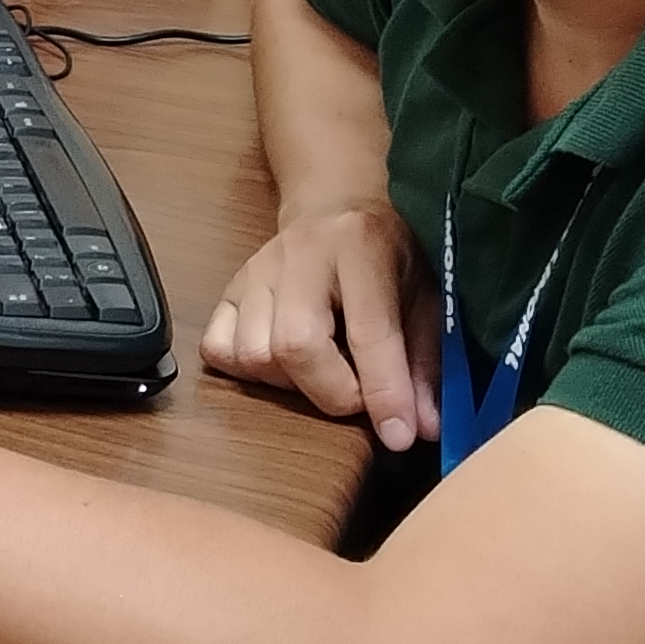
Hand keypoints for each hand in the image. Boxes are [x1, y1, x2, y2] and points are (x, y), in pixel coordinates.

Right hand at [202, 196, 436, 449]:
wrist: (332, 207)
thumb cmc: (385, 257)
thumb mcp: (425, 297)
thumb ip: (425, 363)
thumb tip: (422, 428)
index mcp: (361, 247)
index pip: (369, 330)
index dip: (384, 392)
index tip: (398, 436)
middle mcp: (301, 255)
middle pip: (295, 345)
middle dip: (330, 392)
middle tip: (356, 397)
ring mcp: (254, 272)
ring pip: (253, 354)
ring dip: (291, 384)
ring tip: (321, 374)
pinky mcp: (226, 291)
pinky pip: (219, 350)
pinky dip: (249, 372)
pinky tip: (282, 364)